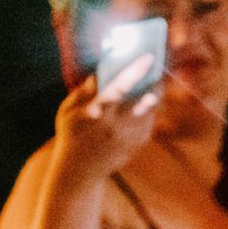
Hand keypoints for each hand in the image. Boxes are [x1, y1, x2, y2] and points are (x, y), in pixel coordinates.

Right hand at [48, 61, 160, 187]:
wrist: (79, 172)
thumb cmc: (71, 134)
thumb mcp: (69, 110)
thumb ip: (85, 91)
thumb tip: (101, 69)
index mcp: (99, 113)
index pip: (121, 87)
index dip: (136, 70)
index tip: (148, 56)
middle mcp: (118, 126)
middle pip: (147, 101)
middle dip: (156, 85)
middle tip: (158, 72)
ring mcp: (130, 138)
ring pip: (152, 113)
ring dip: (154, 98)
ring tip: (153, 85)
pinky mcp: (136, 146)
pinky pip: (149, 124)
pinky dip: (149, 112)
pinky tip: (145, 104)